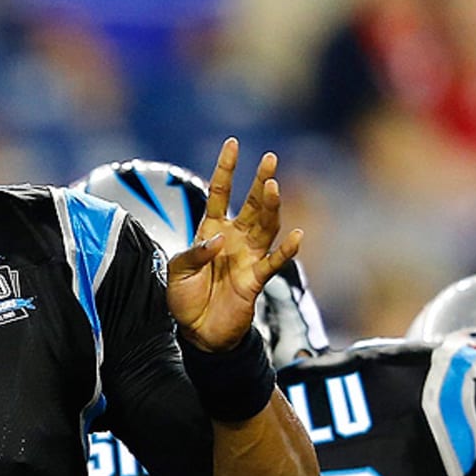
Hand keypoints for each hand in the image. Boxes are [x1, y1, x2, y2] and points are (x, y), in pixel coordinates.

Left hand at [165, 138, 303, 352]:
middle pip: (250, 205)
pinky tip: (297, 235)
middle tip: (270, 158)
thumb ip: (195, 253)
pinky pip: (274, 261)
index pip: (219, 193)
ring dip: (270, 207)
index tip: (233, 144)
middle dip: (259, 181)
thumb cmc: (184, 298)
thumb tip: (219, 240)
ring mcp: (247, 257)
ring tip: (273, 187)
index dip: (225, 169)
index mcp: (210, 231)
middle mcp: (234, 239)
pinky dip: (286, 250)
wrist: (197, 332)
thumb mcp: (177, 271)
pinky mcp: (256, 279)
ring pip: (265, 226)